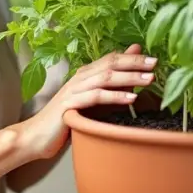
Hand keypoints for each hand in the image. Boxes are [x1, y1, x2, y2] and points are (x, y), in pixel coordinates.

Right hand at [17, 44, 156, 159]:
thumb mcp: (92, 101)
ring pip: (106, 78)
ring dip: (129, 78)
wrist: (37, 135)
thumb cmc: (67, 119)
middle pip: (110, 64)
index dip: (132, 57)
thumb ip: (110, 86)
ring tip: (148, 79)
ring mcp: (74, 90)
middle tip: (154, 63)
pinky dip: (115, 96)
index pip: (111, 58)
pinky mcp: (70, 104)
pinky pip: (96, 97)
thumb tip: (130, 74)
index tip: (153, 58)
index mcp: (85, 74)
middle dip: (134, 62)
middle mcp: (80, 78)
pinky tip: (130, 98)